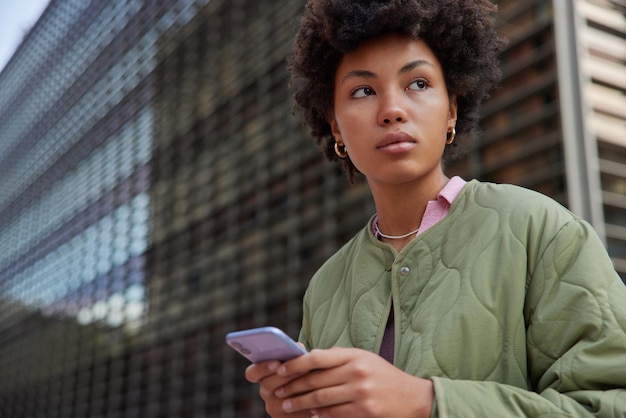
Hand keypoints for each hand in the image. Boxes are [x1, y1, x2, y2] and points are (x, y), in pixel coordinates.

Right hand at [246, 360, 312, 417]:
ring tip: (313, 377)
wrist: (311, 397)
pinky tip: (318, 391)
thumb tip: (298, 347)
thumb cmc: (301, 373)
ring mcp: (275, 407)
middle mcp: (265, 392)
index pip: (252, 373)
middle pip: (268, 384)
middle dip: (287, 375)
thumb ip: (292, 354)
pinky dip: (307, 399)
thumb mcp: (294, 362)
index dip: (262, 368)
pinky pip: (296, 409)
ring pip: (283, 397)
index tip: (276, 363)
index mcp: (262, 376)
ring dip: (298, 386)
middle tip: (302, 368)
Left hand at [273, 347, 433, 417]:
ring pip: (321, 398)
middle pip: (315, 380)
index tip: (280, 369)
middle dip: (293, 386)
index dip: (295, 364)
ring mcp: (360, 392)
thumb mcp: (363, 359)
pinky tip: (309, 414)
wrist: (413, 397)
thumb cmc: (383, 376)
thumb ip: (338, 358)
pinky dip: (318, 414)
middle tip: (277, 391)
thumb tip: (307, 358)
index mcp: (354, 355)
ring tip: (288, 405)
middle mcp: (356, 371)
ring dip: (300, 403)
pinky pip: (333, 413)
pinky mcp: (364, 410)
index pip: (317, 357)